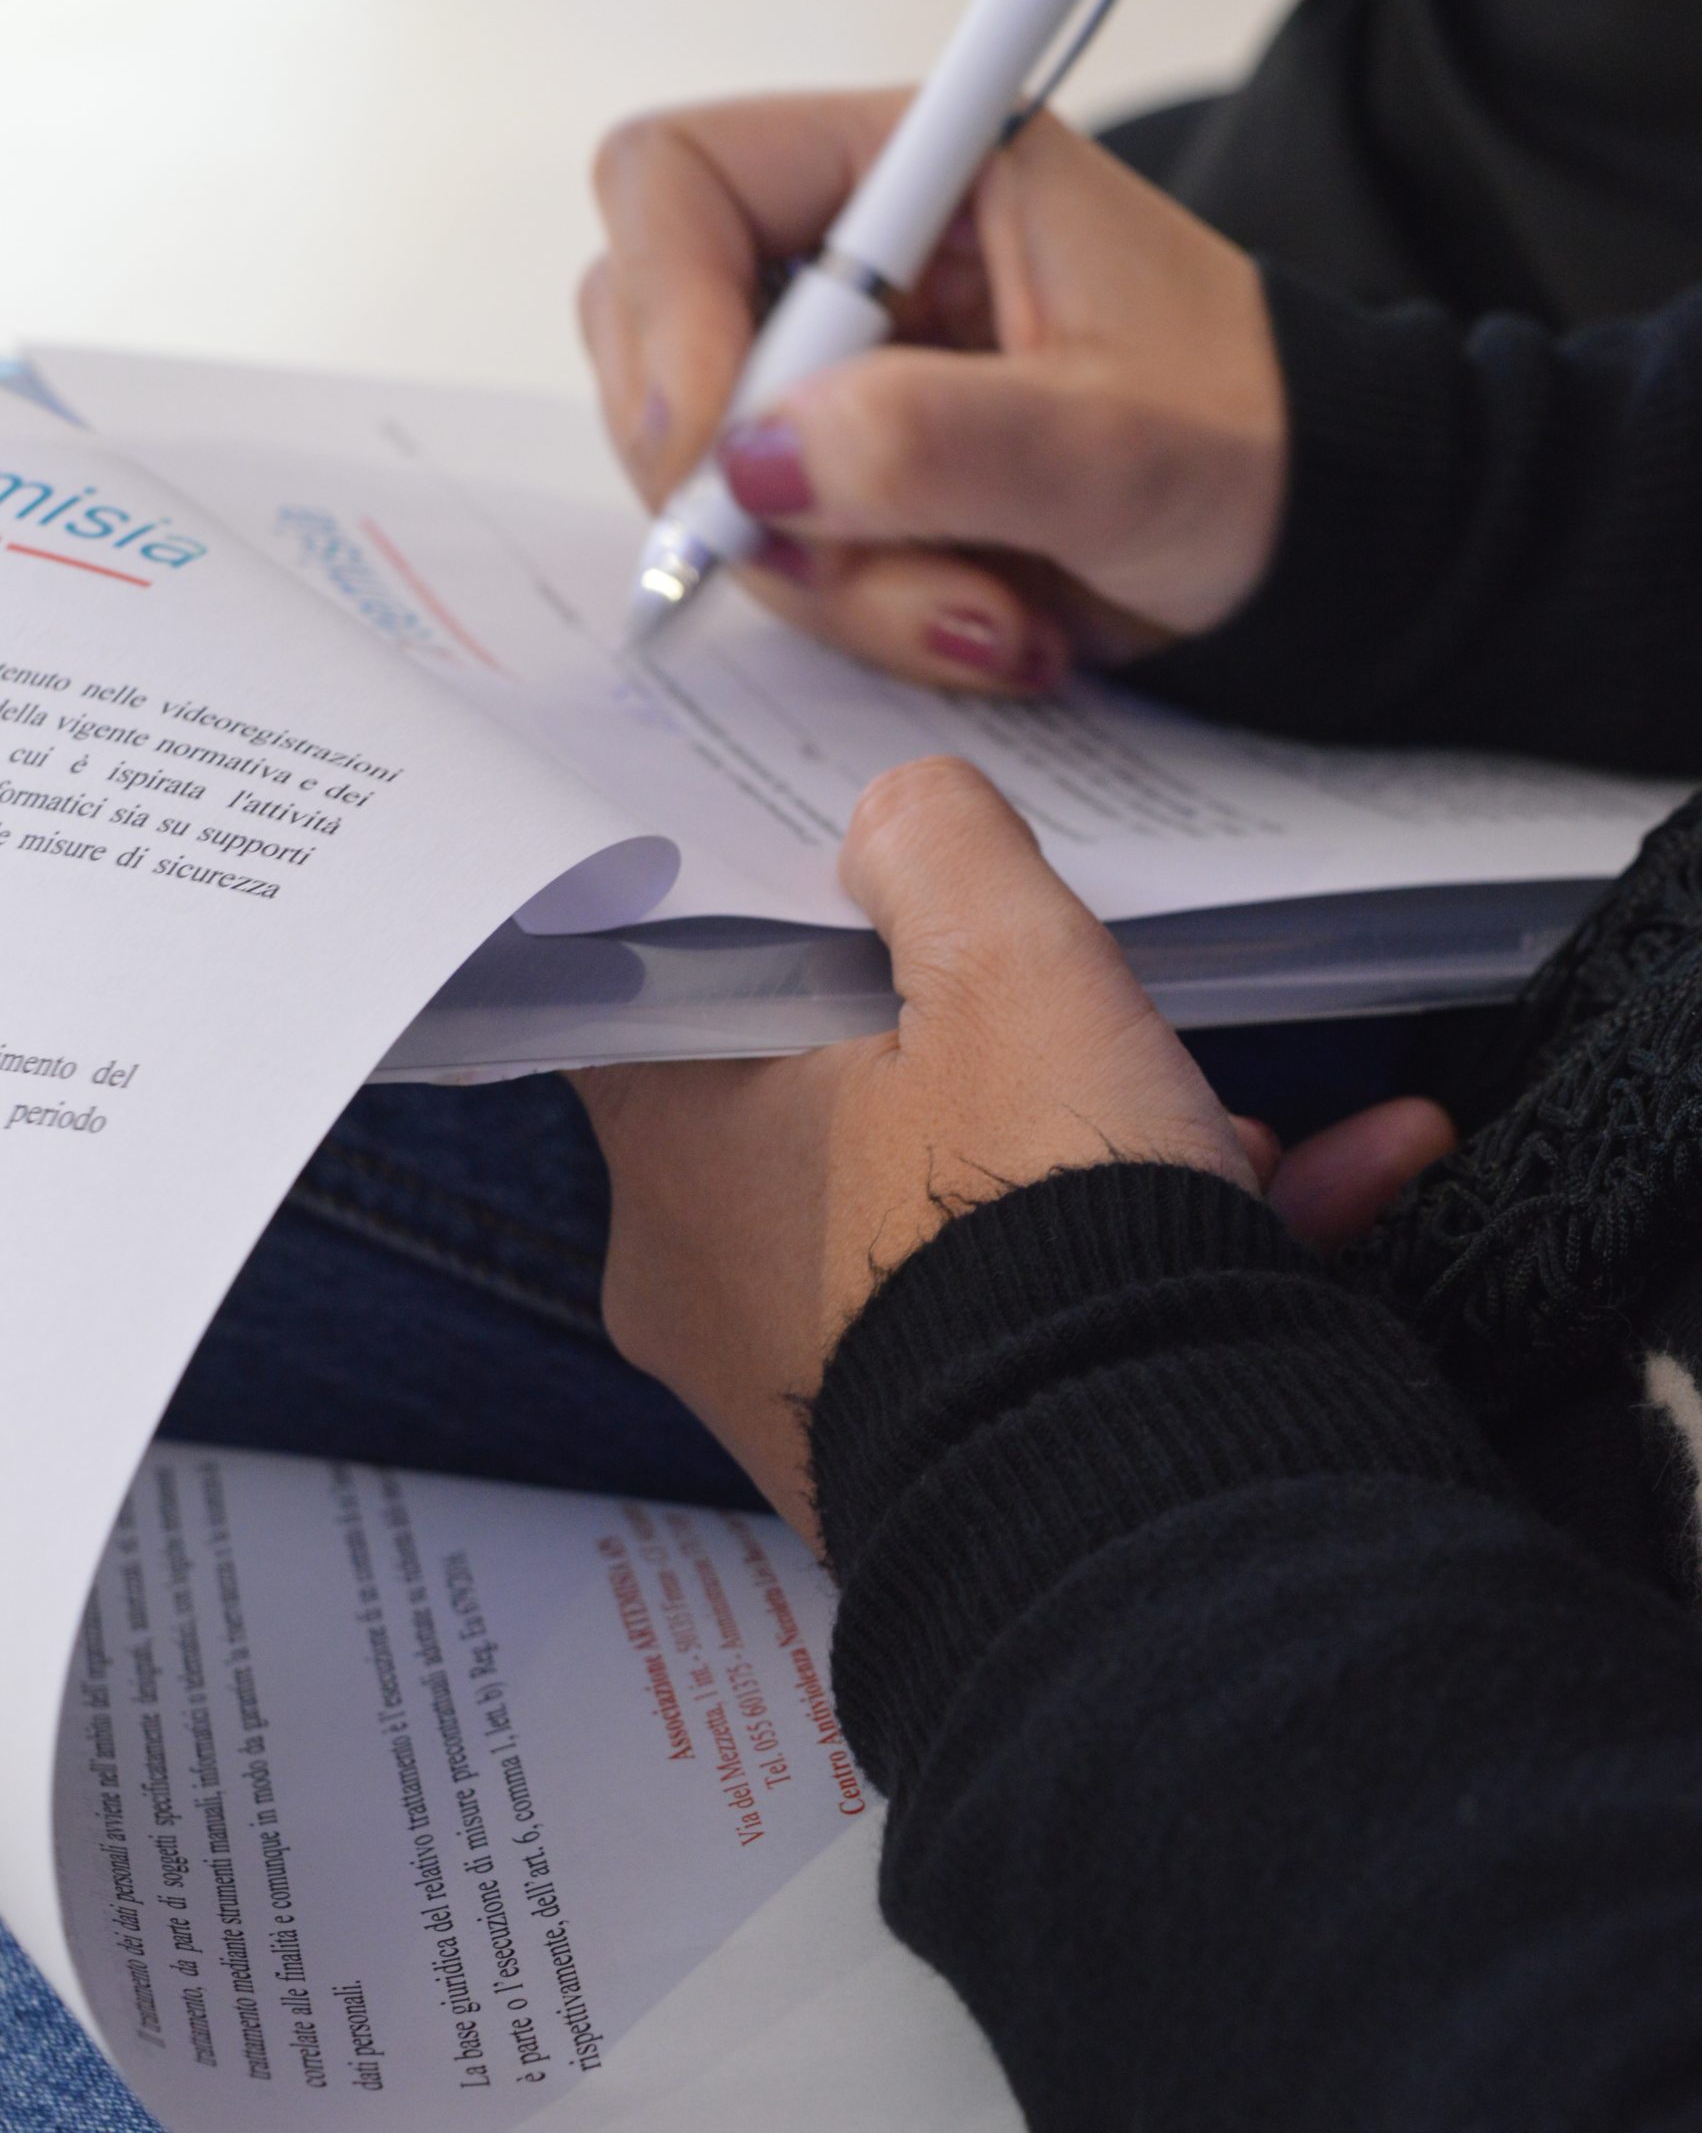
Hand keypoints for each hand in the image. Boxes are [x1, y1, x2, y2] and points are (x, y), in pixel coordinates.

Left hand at [570, 758, 1451, 1539]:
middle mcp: (709, 1276)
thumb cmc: (1033, 1225)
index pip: (672, 986)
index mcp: (677, 1143)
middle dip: (1003, 1045)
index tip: (864, 878)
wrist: (1141, 1507)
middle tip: (1091, 1001)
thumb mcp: (1008, 972)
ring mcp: (816, 1378)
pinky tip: (1335, 1183)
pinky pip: (1034, 1315)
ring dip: (1115, 1152)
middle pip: (843, 1094)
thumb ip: (942, 851)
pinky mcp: (930, 1455)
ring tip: (1250, 1130)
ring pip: (966, 1209)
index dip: (773, 917)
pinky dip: (1160, 1253)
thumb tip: (900, 819)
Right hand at [579, 92, 1286, 692]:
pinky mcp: (843, 482)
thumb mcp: (1115, 440)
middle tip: (851, 562)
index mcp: (914, 163)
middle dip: (743, 484)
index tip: (711, 456)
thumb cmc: (1251, 439)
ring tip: (994, 617)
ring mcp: (833, 377)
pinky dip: (864, 616)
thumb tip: (752, 464)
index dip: (662, 309)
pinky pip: (775, 559)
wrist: (1310, 537)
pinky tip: (985, 622)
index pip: (678, 180)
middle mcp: (848, 257)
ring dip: (837, 580)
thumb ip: (935, 440)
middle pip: (656, 341)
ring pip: (712, 480)